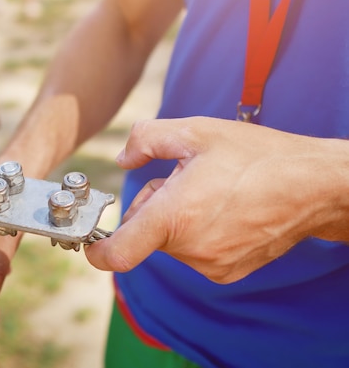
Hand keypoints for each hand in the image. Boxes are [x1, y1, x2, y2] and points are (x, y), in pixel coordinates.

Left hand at [85, 116, 348, 282]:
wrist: (313, 185)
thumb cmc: (255, 156)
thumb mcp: (195, 131)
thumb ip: (145, 139)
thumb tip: (122, 159)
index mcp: (174, 217)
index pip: (117, 254)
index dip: (97, 250)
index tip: (91, 241)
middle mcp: (190, 249)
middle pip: (144, 234)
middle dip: (151, 209)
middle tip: (180, 181)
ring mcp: (210, 265)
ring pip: (170, 242)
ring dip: (175, 220)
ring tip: (210, 193)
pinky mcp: (228, 272)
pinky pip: (194, 253)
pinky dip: (196, 233)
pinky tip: (223, 210)